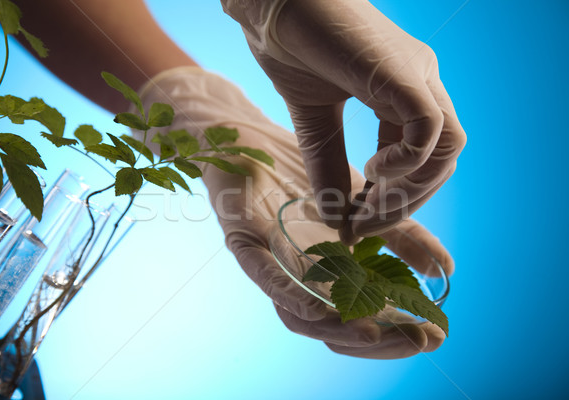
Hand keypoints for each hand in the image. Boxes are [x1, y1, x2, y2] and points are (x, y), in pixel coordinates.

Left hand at [134, 67, 451, 357]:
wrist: (251, 137)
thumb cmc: (300, 172)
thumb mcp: (363, 204)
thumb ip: (399, 237)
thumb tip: (441, 271)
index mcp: (325, 274)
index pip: (360, 319)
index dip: (395, 332)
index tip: (435, 335)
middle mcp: (297, 278)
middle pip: (332, 327)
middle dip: (377, 340)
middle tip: (417, 341)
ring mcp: (270, 262)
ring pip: (297, 314)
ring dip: (335, 327)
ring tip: (372, 333)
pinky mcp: (243, 240)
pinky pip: (263, 273)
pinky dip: (288, 291)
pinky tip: (314, 305)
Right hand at [222, 0, 465, 236]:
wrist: (274, 4)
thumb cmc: (293, 49)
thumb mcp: (315, 124)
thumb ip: (329, 167)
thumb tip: (337, 219)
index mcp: (404, 93)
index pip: (423, 158)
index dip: (396, 198)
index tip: (360, 223)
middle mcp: (422, 85)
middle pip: (442, 160)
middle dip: (405, 204)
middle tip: (364, 226)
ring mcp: (418, 77)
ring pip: (447, 149)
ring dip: (409, 192)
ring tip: (367, 206)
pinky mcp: (404, 73)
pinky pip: (429, 130)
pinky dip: (404, 163)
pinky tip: (370, 171)